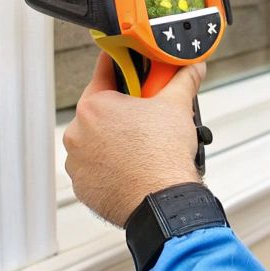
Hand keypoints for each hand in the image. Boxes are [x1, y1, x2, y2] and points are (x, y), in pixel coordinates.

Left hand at [63, 54, 207, 224]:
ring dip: (113, 139)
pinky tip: (131, 166)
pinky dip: (109, 166)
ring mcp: (77, 163)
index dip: (125, 69)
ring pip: (95, 140)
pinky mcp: (83, 187)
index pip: (105, 74)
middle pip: (99, 110)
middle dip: (121, 110)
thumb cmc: (162, 158)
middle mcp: (77, 134)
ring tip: (140, 145)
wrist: (162, 202)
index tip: (135, 69)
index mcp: (93, 107)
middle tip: (145, 115)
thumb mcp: (177, 106)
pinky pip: (93, 168)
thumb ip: (183, 80)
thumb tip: (192, 68)